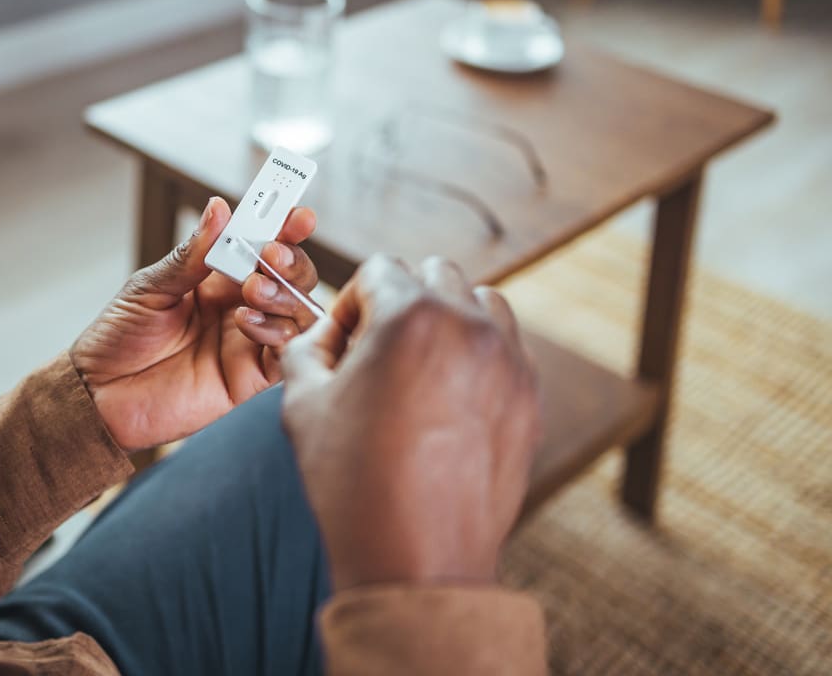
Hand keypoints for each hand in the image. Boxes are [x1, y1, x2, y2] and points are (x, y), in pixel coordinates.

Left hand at [71, 197, 319, 450]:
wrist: (99, 394)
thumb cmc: (118, 338)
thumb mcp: (150, 287)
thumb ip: (190, 255)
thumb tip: (219, 209)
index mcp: (217, 277)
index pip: (262, 245)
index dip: (284, 228)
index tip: (296, 215)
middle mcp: (239, 306)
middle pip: (291, 277)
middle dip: (291, 261)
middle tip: (272, 256)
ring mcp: (247, 341)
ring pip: (298, 312)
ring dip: (285, 294)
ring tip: (254, 289)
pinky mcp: (249, 377)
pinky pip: (284, 352)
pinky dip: (276, 332)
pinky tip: (246, 322)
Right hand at [281, 255, 540, 589]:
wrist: (417, 561)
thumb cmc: (352, 483)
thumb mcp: (302, 404)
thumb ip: (308, 347)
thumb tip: (327, 333)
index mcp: (410, 316)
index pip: (379, 270)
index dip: (350, 306)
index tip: (342, 348)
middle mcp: (469, 326)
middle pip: (433, 274)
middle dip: (400, 304)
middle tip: (377, 356)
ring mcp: (508, 360)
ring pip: (481, 302)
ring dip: (447, 320)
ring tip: (418, 372)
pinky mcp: (529, 397)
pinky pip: (506, 349)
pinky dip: (478, 357)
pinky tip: (448, 403)